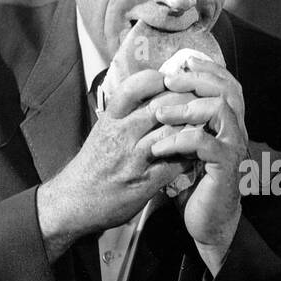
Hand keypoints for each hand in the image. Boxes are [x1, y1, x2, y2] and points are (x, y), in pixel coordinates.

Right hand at [36, 69, 188, 259]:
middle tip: (201, 101)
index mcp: (111, 118)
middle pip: (162, 106)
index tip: (174, 81)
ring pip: (173, 132)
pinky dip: (190, 155)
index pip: (137, 86)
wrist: (75, 201)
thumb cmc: (92, 164)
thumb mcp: (102, 130)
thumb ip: (124, 113)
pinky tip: (198, 152)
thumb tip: (151, 93)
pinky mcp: (145, 181)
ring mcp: (134, 158)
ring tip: (205, 125)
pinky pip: (176, 162)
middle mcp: (122, 134)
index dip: (160, 79)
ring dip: (193, 127)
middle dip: (186, 101)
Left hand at [149, 58, 247, 272]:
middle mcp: (237, 132)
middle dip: (196, 79)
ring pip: (219, 110)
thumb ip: (185, 124)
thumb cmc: (195, 184)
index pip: (228, 85)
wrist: (208, 222)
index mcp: (229, 124)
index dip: (208, 69)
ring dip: (186, 107)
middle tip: (168, 81)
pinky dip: (178, 140)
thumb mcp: (188, 148)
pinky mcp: (226, 167)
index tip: (182, 63)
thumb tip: (163, 96)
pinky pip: (203, 142)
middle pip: (228, 90)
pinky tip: (159, 148)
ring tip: (159, 115)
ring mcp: (234, 148)